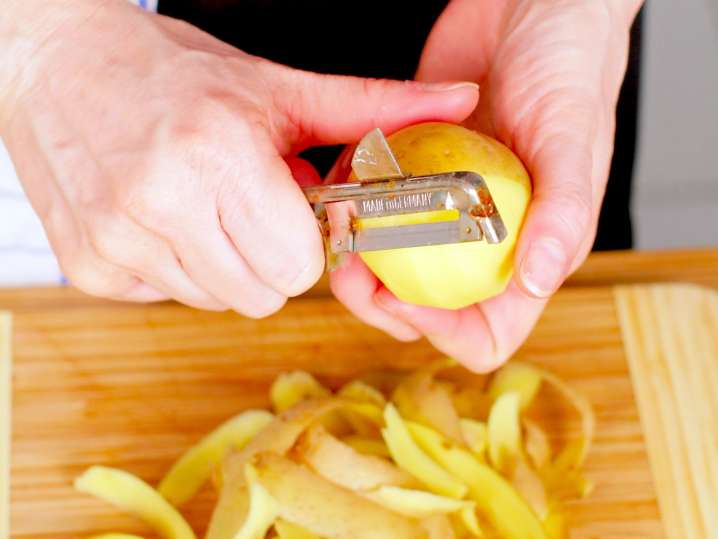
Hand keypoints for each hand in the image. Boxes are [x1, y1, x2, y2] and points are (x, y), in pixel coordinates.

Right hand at [0, 0, 477, 315]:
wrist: (59, 65)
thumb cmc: (176, 76)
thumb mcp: (279, 89)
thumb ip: (376, 108)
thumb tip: (460, 101)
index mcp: (219, 155)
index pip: (298, 268)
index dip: (306, 245)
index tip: (292, 211)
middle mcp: (161, 202)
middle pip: (262, 296)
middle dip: (269, 258)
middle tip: (249, 207)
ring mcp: (117, 240)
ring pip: (218, 302)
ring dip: (225, 264)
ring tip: (204, 205)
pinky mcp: (89, 266)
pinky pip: (168, 296)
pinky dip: (179, 267)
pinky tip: (165, 218)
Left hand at [330, 0, 642, 369]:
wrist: (532, 6)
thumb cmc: (569, 68)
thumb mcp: (572, 135)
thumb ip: (563, 211)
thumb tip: (539, 281)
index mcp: (527, 253)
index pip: (486, 331)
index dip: (443, 332)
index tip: (403, 298)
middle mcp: (482, 243)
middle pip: (425, 310)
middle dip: (382, 302)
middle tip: (354, 268)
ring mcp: (443, 212)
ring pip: (389, 268)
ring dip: (357, 262)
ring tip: (340, 226)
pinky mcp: (413, 178)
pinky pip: (374, 211)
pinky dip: (351, 208)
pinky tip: (342, 185)